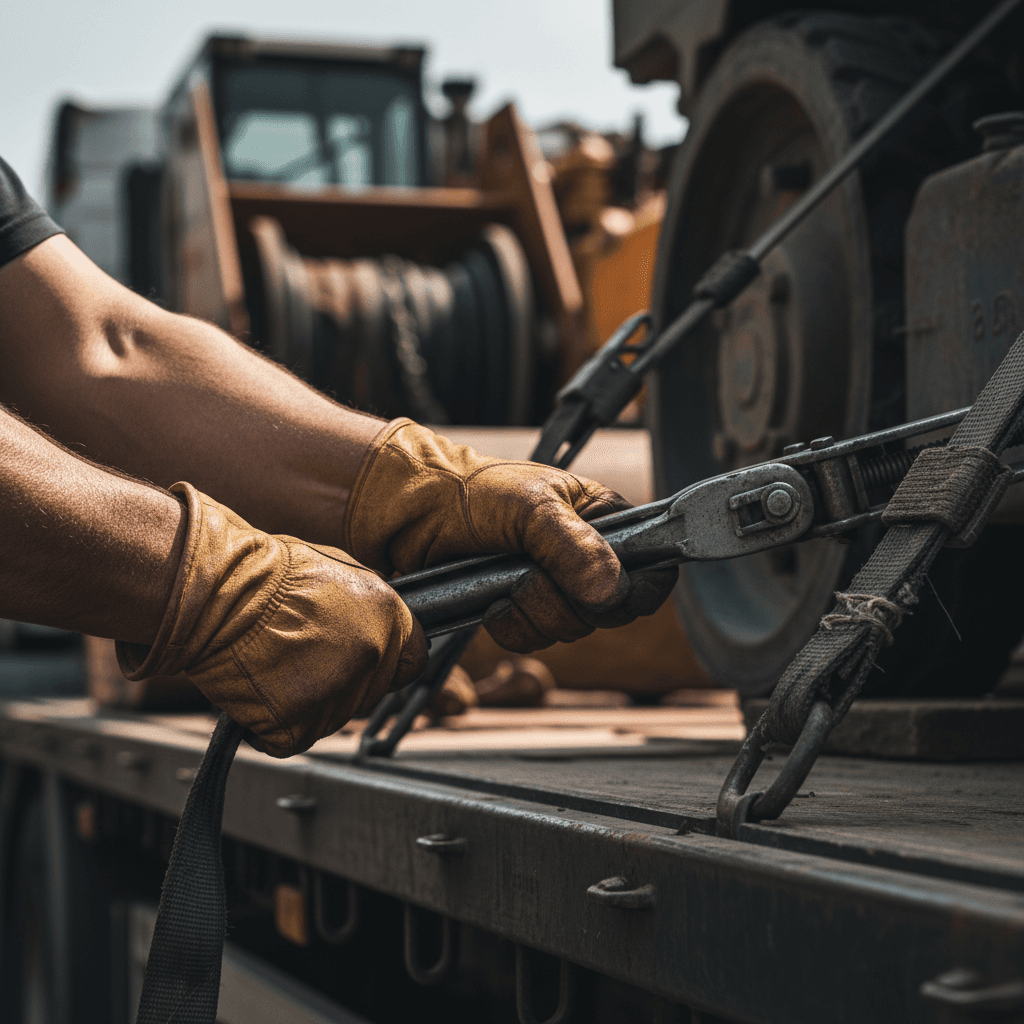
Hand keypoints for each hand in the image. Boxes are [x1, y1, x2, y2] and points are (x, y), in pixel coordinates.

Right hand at [117, 483, 426, 756]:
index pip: (413, 661)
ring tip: (273, 664)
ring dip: (304, 702)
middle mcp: (371, 656)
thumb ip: (368, 607)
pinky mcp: (298, 724)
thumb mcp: (338, 572)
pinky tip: (255, 692)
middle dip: (342, 680)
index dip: (389, 663)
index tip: (368, 662)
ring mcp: (337, 693)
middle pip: (370, 693)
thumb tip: (377, 624)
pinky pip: (290, 739)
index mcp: (388, 617)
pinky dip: (270, 726)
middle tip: (301, 656)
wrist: (218, 592)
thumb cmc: (266, 573)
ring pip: (331, 717)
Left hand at [342, 419, 677, 651]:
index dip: (635, 589)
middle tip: (529, 572)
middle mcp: (586, 558)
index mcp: (604, 522)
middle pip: (609, 612)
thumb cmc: (471, 492)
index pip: (653, 569)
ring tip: (504, 580)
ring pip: (570, 630)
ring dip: (533, 613)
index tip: (606, 594)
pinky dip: (511, 627)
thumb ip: (573, 546)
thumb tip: (611, 591)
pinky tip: (492, 601)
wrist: (410, 514)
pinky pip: (535, 642)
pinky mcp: (522, 613)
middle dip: (564, 599)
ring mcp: (554, 587)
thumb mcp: (529, 507)